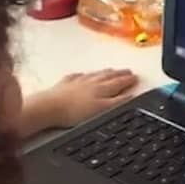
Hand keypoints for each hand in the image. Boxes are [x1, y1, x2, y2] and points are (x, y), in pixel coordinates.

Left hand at [20, 69, 137, 136]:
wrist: (48, 108)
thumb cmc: (74, 113)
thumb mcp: (102, 111)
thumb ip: (117, 103)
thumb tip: (130, 96)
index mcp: (101, 89)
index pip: (119, 83)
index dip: (128, 81)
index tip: (136, 77)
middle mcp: (90, 83)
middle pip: (108, 77)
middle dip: (119, 74)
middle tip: (128, 71)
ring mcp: (76, 83)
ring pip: (94, 75)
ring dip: (104, 73)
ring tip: (111, 70)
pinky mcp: (63, 86)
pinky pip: (75, 77)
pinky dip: (81, 75)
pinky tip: (82, 75)